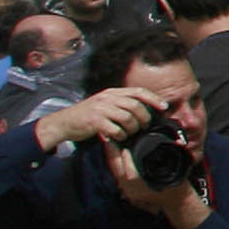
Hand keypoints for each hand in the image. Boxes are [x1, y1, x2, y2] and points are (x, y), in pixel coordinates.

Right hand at [35, 83, 157, 153]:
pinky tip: (117, 137)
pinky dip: (121, 135)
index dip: (153, 99)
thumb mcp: (104, 104)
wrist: (64, 122)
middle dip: (144, 118)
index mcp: (112, 93)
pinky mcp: (95, 122)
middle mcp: (107, 98)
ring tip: (128, 133)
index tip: (164, 107)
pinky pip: (116, 129)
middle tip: (143, 127)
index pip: (138, 91)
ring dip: (132, 128)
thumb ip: (120, 104)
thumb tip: (144, 111)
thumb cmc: (87, 115)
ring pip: (128, 118)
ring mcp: (101, 109)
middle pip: (136, 106)